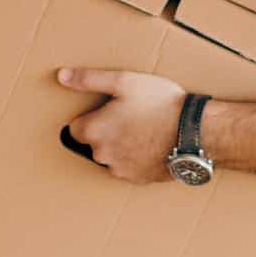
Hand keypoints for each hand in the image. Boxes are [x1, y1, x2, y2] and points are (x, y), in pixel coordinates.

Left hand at [56, 67, 187, 183]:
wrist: (194, 133)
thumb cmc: (159, 104)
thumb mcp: (124, 81)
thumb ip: (89, 79)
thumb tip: (61, 76)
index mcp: (94, 131)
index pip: (74, 128)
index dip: (90, 116)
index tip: (108, 108)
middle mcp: (101, 156)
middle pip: (94, 142)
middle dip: (107, 130)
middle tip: (131, 114)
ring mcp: (120, 170)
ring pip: (112, 156)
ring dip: (121, 145)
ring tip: (145, 128)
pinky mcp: (139, 180)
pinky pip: (130, 167)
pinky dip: (137, 158)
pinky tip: (153, 143)